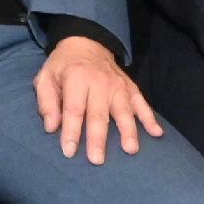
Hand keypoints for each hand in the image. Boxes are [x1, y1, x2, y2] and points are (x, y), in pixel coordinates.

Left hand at [32, 34, 160, 165]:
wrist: (87, 43)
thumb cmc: (63, 66)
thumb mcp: (46, 77)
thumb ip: (46, 102)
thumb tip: (51, 127)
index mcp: (76, 79)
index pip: (74, 109)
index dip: (71, 131)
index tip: (69, 152)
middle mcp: (100, 83)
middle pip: (99, 114)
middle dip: (98, 138)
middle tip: (97, 160)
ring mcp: (118, 86)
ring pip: (124, 111)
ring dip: (128, 131)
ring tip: (130, 149)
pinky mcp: (131, 88)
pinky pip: (142, 104)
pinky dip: (150, 119)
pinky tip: (157, 133)